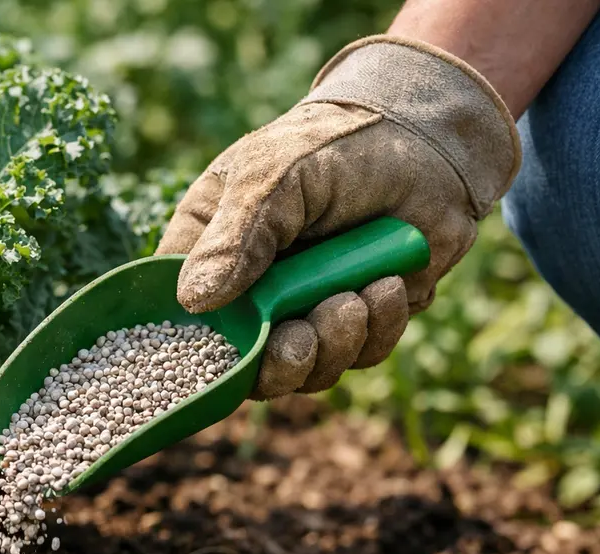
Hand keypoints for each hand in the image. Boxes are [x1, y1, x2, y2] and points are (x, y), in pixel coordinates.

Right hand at [158, 36, 520, 399]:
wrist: (419, 139)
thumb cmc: (328, 147)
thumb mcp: (271, 177)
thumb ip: (235, 236)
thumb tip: (194, 301)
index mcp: (209, 255)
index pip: (180, 319)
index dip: (197, 349)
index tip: (230, 349)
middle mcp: (251, 295)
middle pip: (245, 365)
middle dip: (279, 362)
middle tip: (304, 338)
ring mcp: (304, 312)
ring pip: (306, 370)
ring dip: (333, 346)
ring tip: (357, 297)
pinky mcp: (360, 323)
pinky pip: (361, 355)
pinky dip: (377, 330)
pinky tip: (388, 286)